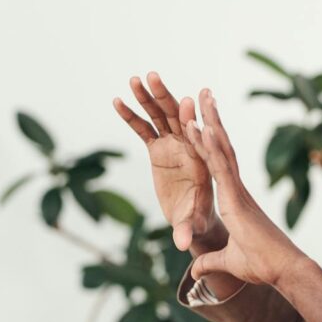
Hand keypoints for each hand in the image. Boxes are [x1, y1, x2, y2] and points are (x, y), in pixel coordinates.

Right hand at [114, 72, 224, 253]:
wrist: (195, 218)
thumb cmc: (199, 220)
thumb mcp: (193, 224)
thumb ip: (187, 230)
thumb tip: (182, 244)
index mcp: (203, 160)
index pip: (200, 138)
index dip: (193, 122)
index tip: (187, 104)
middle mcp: (189, 148)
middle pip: (178, 118)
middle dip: (167, 98)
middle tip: (155, 77)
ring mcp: (173, 146)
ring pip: (160, 117)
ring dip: (148, 97)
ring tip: (135, 79)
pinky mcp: (158, 149)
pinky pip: (144, 129)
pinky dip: (132, 115)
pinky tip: (118, 100)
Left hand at [184, 89, 305, 285]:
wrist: (282, 269)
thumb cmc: (263, 266)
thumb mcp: (228, 262)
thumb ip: (211, 262)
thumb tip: (197, 272)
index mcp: (235, 200)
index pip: (218, 165)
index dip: (210, 143)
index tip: (201, 122)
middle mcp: (237, 190)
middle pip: (221, 148)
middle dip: (212, 121)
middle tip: (203, 96)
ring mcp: (237, 192)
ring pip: (221, 151)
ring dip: (210, 123)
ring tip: (201, 98)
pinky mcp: (237, 199)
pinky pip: (222, 168)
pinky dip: (212, 147)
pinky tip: (203, 127)